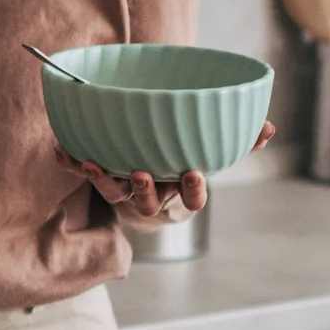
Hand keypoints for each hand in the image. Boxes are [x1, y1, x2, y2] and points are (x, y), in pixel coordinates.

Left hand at [56, 122, 273, 226]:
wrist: (148, 176)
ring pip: (115, 193)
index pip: (191, 199)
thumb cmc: (183, 160)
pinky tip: (61, 148)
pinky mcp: (102, 178)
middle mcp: (153, 196)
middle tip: (140, 173)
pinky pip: (84, 173)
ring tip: (96, 165)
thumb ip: (241, 141)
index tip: (193, 172)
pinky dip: (72, 162)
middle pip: (148, 202)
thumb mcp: (211, 152)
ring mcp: (125, 190)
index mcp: (181, 190)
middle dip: (145, 191)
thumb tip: (269, 127)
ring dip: (104, 180)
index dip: (192, 190)